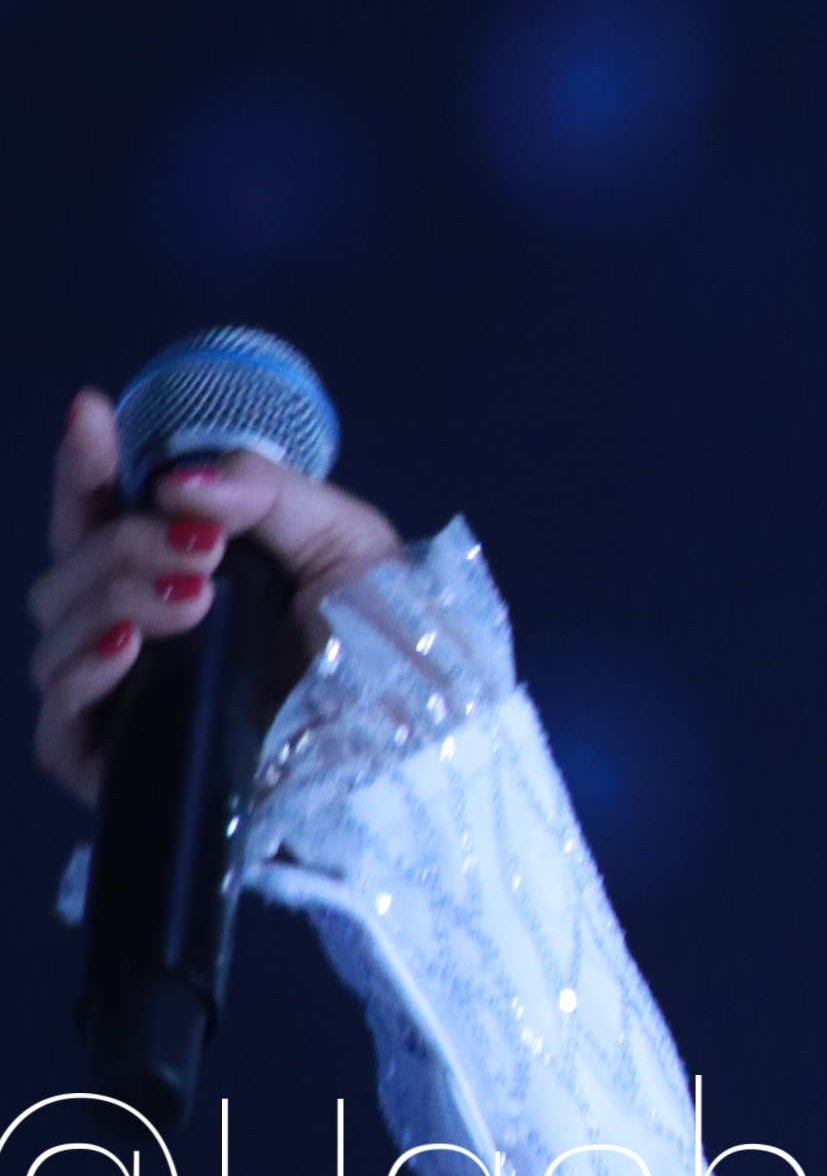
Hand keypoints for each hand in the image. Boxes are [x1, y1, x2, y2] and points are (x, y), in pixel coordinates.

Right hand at [28, 389, 402, 807]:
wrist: (419, 738)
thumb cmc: (389, 638)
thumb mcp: (344, 541)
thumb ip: (264, 495)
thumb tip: (178, 481)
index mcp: (188, 570)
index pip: (106, 514)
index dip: (87, 465)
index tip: (90, 411)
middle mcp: (145, 628)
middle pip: (72, 570)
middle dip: (123, 541)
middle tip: (202, 544)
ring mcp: (128, 697)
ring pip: (57, 634)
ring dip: (113, 598)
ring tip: (191, 597)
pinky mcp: (123, 764)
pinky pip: (61, 721)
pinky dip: (81, 675)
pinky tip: (124, 648)